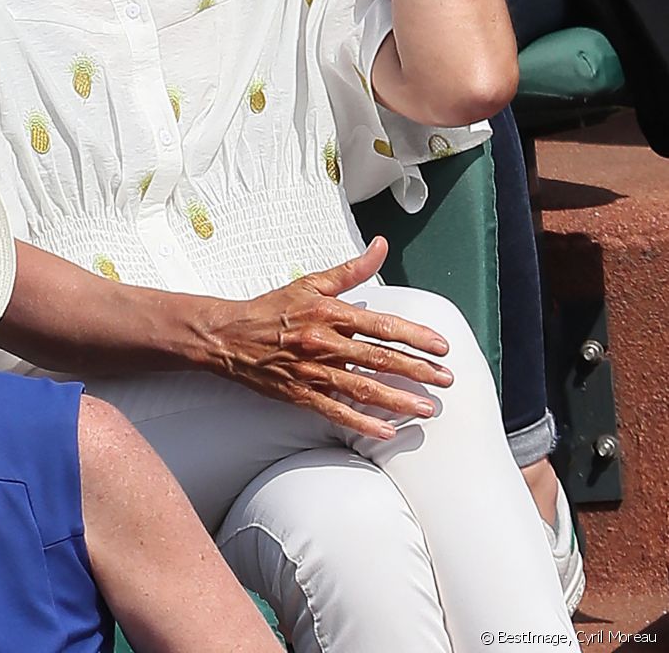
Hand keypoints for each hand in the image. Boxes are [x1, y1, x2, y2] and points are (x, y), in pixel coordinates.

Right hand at [205, 238, 453, 438]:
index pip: (382, 325)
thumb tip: (381, 246)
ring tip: (427, 408)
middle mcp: (324, 342)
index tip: (441, 346)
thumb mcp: (312, 281)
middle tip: (446, 379)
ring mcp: (313, 371)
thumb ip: (351, 269)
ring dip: (398, 400)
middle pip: (380, 359)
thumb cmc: (274, 308)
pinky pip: (336, 411)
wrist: (230, 336)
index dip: (415, 336)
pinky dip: (361, 423)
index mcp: (329, 312)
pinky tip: (385, 431)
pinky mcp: (301, 394)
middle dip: (418, 371)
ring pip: (363, 388)